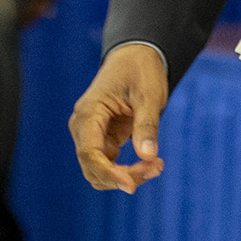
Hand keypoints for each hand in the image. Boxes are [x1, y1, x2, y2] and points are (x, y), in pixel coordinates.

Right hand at [70, 43, 168, 192]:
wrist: (137, 55)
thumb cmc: (141, 70)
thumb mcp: (149, 95)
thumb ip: (147, 125)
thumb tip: (148, 156)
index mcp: (88, 113)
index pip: (90, 153)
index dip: (109, 173)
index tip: (132, 185)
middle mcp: (83, 126)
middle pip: (93, 167)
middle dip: (123, 176)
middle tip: (157, 167)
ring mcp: (90, 134)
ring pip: (100, 170)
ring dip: (126, 175)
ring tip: (157, 165)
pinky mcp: (102, 138)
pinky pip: (110, 163)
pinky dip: (128, 168)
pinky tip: (151, 162)